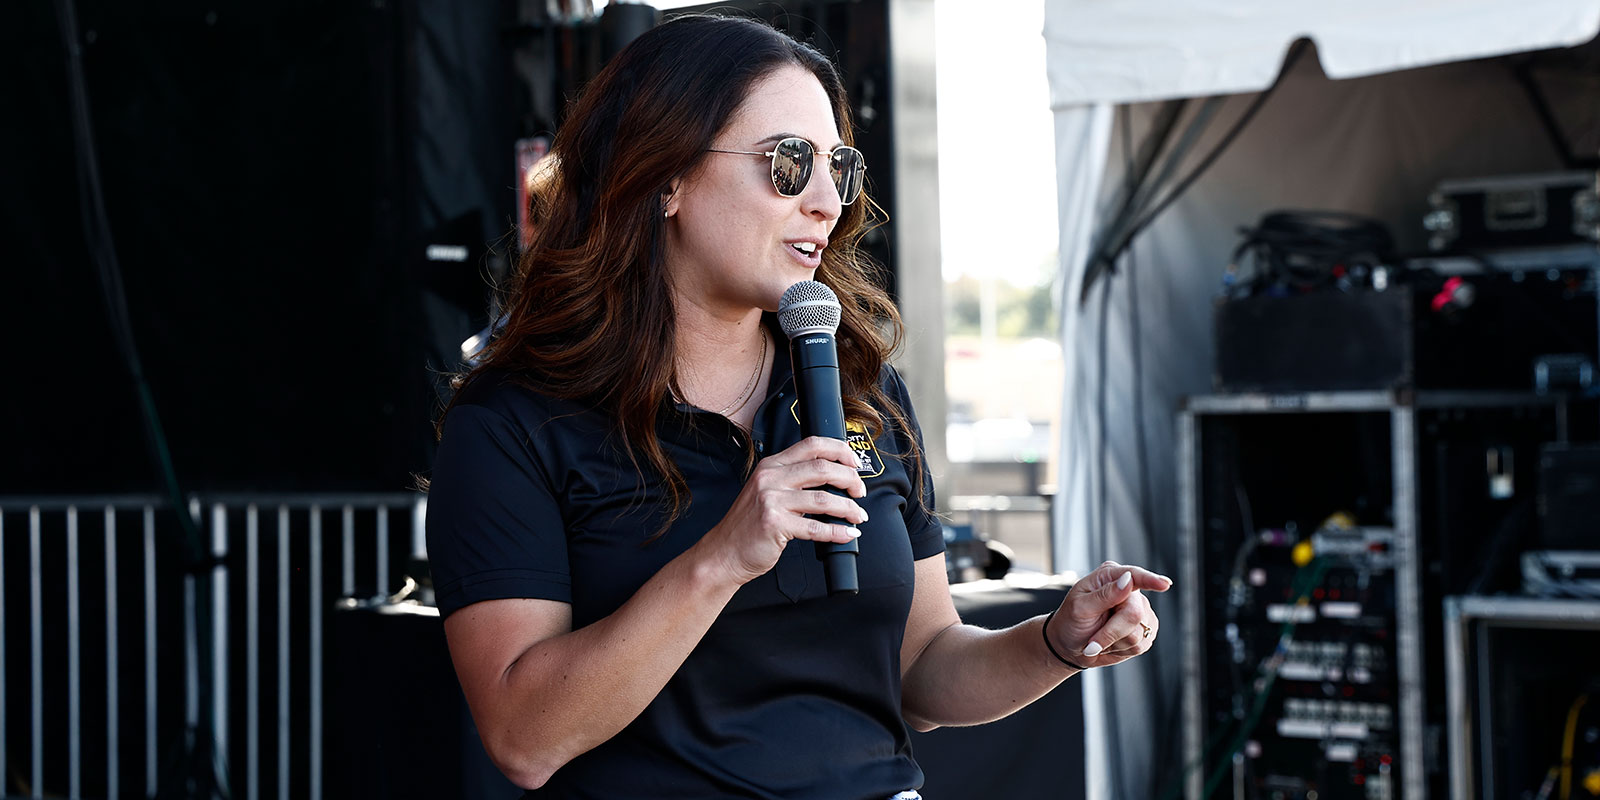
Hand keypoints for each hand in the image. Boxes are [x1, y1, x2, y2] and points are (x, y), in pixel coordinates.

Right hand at [696, 436, 868, 585]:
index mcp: (772, 466)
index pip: (812, 445)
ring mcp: (771, 501)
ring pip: (824, 499)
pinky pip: (816, 528)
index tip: (854, 463)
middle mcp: (771, 479)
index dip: (839, 450)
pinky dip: (838, 531)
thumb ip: (793, 482)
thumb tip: (833, 481)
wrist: (724, 553)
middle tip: (859, 491)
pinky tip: (847, 533)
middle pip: (822, 468)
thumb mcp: (766, 492)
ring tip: (858, 515)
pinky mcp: (774, 524)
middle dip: (850, 479)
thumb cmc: (748, 526)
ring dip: (848, 508)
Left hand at [1046, 561, 1171, 667]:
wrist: (1071, 646)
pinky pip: (1141, 644)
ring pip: (1139, 632)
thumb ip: (1105, 594)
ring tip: (1099, 639)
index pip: (1135, 576)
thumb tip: (1128, 580)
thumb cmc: (1070, 622)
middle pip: (1135, 613)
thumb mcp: (1079, 607)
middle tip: (1092, 642)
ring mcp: (1141, 611)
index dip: (1151, 580)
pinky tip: (1110, 644)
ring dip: (1114, 642)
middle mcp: (1130, 591)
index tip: (1164, 584)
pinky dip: (1121, 649)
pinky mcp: (1146, 630)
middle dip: (1112, 632)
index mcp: (1110, 576)